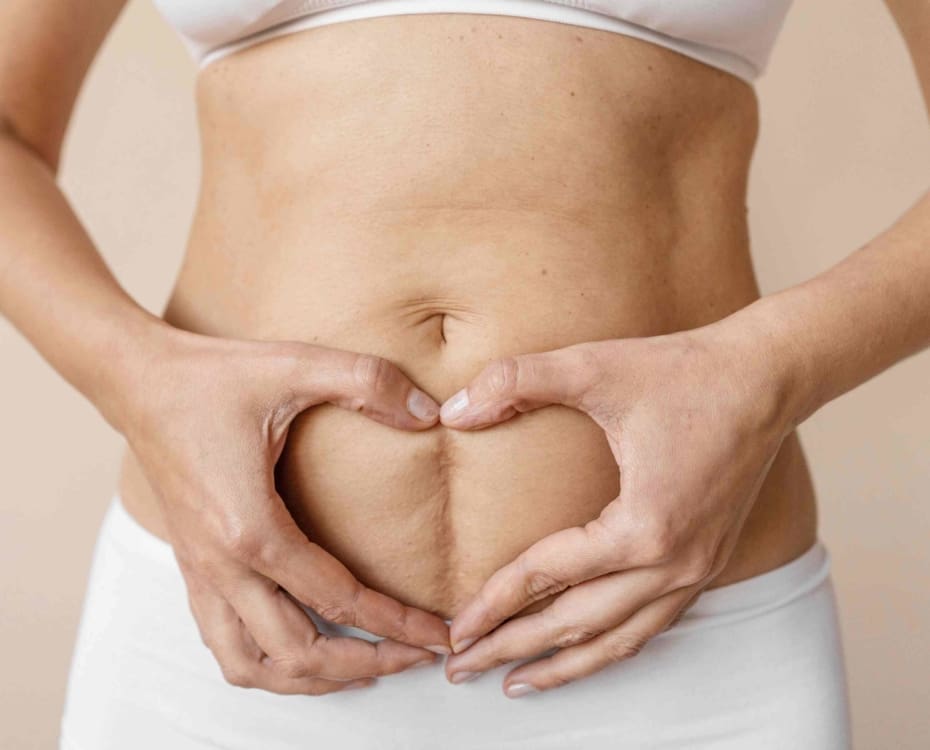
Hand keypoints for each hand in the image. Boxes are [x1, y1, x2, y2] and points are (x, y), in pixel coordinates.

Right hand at [115, 326, 451, 694]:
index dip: (395, 623)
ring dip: (310, 679)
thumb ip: (367, 382)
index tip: (438, 637)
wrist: (136, 380)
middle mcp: (221, 565)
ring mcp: (200, 572)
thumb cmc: (211, 377)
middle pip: (297, 654)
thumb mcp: (295, 364)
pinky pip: (223, 642)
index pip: (337, 598)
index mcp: (252, 529)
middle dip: (365, 664)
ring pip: (251, 666)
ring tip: (363, 668)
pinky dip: (265, 664)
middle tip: (416, 655)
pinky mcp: (191, 567)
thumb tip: (429, 411)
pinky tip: (298, 647)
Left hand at [437, 322, 795, 696]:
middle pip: (577, 624)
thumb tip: (454, 410)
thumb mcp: (594, 367)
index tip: (455, 629)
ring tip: (515, 683)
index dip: (494, 603)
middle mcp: (673, 563)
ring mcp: (697, 568)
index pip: (548, 576)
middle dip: (514, 649)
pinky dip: (611, 646)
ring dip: (564, 665)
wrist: (766, 376)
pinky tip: (586, 651)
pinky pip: (652, 623)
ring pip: (619, 639)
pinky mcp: (707, 561)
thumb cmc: (684, 371)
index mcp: (643, 526)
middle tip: (461, 669)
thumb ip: (518, 380)